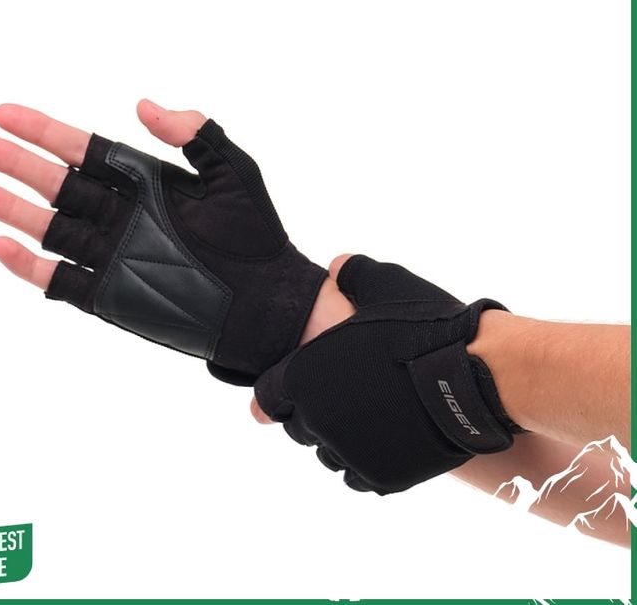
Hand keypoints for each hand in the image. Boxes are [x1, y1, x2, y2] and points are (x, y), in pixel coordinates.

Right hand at [0, 101, 325, 383]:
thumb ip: (196, 135)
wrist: (268, 302)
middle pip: (59, 185)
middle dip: (18, 164)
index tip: (7, 114)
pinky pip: (61, 280)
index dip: (47, 132)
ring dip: (11, 209)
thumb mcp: (237, 174)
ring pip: (52, 228)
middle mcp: (124, 214)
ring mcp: (115, 254)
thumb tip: (144, 105)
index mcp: (148, 183)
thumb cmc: (259, 237)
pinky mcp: (112, 295)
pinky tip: (3, 246)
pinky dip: (31, 266)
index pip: (87, 151)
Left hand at [253, 255, 520, 492]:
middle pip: (299, 426)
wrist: (474, 377)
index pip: (267, 398)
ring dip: (339, 437)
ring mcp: (347, 452)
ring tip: (369, 414)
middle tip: (344, 395)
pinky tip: (383, 438)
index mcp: (303, 377)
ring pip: (327, 452)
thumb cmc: (424, 328)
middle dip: (313, 413)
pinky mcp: (378, 477)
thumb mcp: (384, 284)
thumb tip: (337, 265)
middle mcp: (316, 419)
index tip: (292, 390)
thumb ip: (351, 273)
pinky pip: (357, 475)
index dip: (280, 392)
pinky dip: (364, 460)